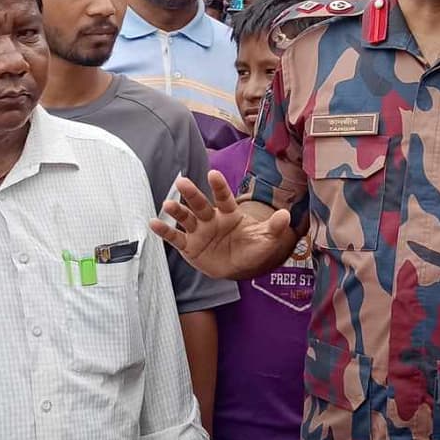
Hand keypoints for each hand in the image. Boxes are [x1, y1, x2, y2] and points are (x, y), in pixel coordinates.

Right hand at [151, 171, 293, 278]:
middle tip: (182, 182)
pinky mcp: (189, 246)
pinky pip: (175, 238)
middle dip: (192, 194)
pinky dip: (164, 231)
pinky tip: (153, 223)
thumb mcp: (264, 240)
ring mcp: (198, 231)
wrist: (236, 266)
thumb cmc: (249, 248)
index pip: (224, 197)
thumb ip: (273, 228)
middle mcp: (211, 219)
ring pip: (186, 218)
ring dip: (176, 211)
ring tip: (167, 204)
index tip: (212, 173)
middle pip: (200, 204)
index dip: (218, 186)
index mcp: (229, 213)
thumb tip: (286, 216)